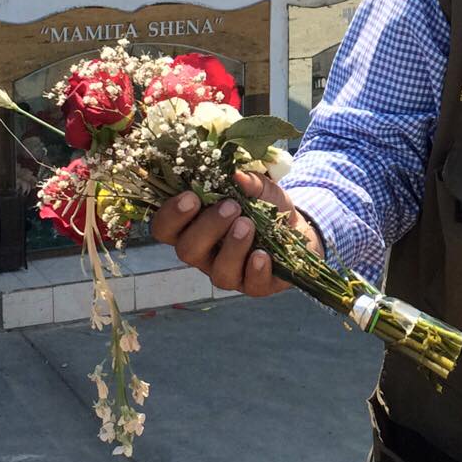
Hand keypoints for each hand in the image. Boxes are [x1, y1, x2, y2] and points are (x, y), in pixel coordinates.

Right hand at [149, 170, 314, 298]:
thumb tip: (238, 175)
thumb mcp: (258, 187)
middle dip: (207, 227)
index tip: (191, 197)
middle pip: (187, 251)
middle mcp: (205, 254)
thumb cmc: (264, 205)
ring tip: (248, 225)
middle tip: (231, 206)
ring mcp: (228, 272)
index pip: (165, 229)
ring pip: (218, 273)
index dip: (171, 215)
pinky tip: (262, 254)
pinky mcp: (254, 285)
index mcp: (193, 227)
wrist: (296, 227)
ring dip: (232, 247)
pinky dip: (255, 269)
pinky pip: (250, 284)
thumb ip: (248, 180)